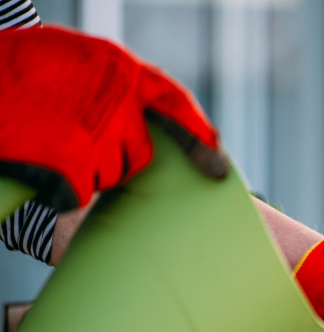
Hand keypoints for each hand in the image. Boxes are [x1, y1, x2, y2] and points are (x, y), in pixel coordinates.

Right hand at [0, 25, 226, 211]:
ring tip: (43, 142)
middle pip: (138, 154)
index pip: (174, 103)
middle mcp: (117, 102)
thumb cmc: (10, 71)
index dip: (198, 135)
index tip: (217, 166)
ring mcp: (97, 137)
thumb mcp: (68, 58)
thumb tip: (143, 118)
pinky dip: (56, 188)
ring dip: (82, 170)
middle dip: (112, 157)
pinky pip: (75, 193)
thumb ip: (109, 84)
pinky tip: (33, 163)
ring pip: (107, 176)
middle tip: (69, 140)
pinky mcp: (73, 169)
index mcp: (118, 66)